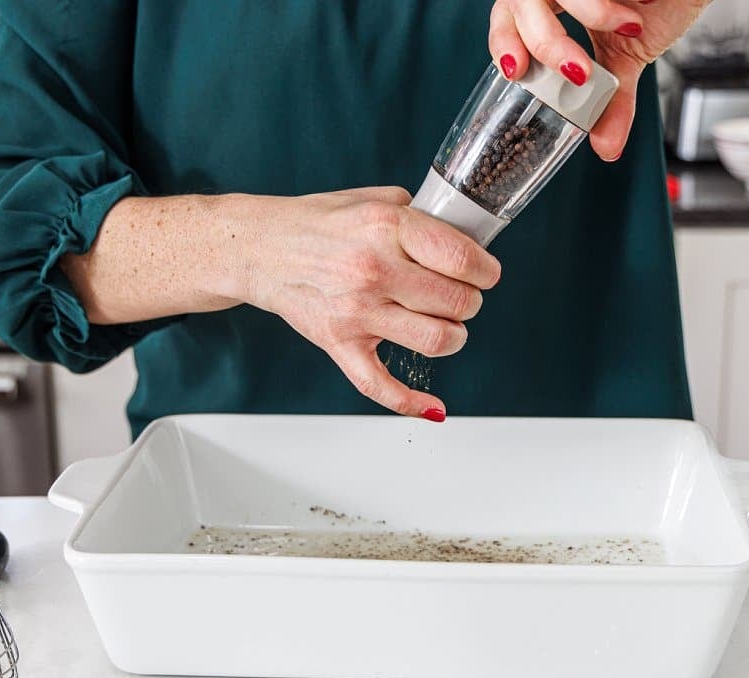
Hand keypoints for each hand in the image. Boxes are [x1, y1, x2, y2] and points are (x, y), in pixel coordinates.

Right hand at [241, 186, 500, 419]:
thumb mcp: (373, 200)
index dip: (486, 271)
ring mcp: (356, 311)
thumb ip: (418, 216)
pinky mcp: (339, 344)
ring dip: (453, 337)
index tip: (486, 275)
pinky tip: (434, 407)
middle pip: (456, 302)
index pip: (462, 259)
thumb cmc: (317, 224)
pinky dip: (412, 403)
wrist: (262, 249)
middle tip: (462, 298)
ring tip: (445, 327)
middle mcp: (373, 270)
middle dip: (469, 303)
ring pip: (435, 341)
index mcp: (386, 227)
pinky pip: (380, 385)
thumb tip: (462, 238)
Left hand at [489, 0, 710, 160]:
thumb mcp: (627, 60)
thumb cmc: (655, 6)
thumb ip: (611, 102)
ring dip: (593, 12)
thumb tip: (607, 147)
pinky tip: (642, 5)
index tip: (514, 70)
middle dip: (547, 44)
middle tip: (580, 72)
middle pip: (522, 3)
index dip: (503, 43)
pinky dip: (619, 0)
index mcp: (548, 5)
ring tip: (627, 27)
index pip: (507, 20)